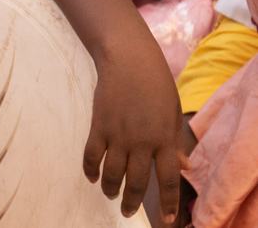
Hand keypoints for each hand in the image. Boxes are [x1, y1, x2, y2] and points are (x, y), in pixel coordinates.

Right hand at [85, 54, 182, 225]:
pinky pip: (91, 155)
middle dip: (131, 202)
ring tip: (110, 194)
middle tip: (127, 212)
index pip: (167, 180)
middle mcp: (142, 141)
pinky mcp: (99, 126)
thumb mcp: (173, 113)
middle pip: (136, 182)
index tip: (166, 220)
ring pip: (112, 173)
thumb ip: (176, 142)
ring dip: (110, 189)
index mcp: (164, 138)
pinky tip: (92, 176)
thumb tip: (183, 167)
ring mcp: (118, 135)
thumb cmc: (156, 84)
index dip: (167, 203)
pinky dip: (90, 169)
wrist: (129, 60)